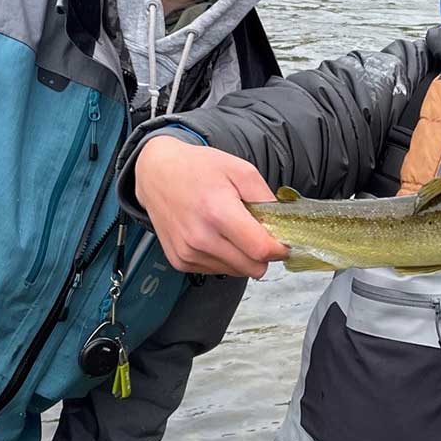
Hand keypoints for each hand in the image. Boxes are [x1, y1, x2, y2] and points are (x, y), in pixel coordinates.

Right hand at [134, 136, 289, 276]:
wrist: (157, 173)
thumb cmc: (199, 168)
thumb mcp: (241, 170)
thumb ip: (266, 199)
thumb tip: (282, 227)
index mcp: (218, 212)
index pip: (261, 250)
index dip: (279, 249)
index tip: (283, 241)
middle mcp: (200, 238)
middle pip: (252, 268)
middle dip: (263, 254)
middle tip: (258, 233)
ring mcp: (188, 253)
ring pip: (237, 272)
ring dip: (242, 256)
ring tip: (231, 229)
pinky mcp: (180, 261)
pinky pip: (217, 270)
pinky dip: (224, 258)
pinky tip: (215, 236)